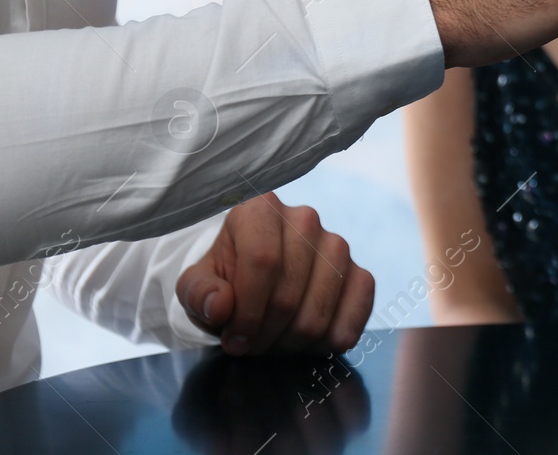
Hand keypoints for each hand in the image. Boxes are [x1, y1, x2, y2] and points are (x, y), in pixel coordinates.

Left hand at [175, 193, 373, 355]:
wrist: (257, 277)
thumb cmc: (225, 280)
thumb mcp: (196, 286)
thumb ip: (199, 294)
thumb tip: (220, 306)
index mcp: (260, 210)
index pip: (262, 261)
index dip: (247, 311)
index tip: (234, 340)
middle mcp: (305, 220)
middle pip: (288, 294)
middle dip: (265, 335)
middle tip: (250, 346)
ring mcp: (337, 245)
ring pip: (319, 311)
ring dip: (293, 343)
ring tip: (274, 343)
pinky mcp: (360, 271)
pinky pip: (356, 312)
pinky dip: (331, 340)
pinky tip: (308, 342)